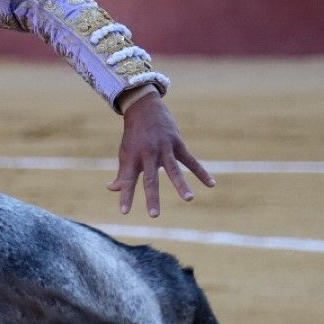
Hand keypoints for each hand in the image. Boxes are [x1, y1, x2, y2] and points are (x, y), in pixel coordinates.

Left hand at [108, 94, 213, 216]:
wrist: (143, 108)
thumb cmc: (133, 136)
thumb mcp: (125, 153)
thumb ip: (122, 173)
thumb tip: (112, 189)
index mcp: (132, 157)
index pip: (127, 180)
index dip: (125, 196)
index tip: (124, 212)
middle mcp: (147, 153)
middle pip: (150, 178)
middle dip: (152, 196)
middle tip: (154, 215)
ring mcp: (163, 148)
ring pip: (173, 169)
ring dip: (181, 184)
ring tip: (188, 199)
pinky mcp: (177, 143)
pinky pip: (191, 160)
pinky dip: (201, 172)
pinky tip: (211, 184)